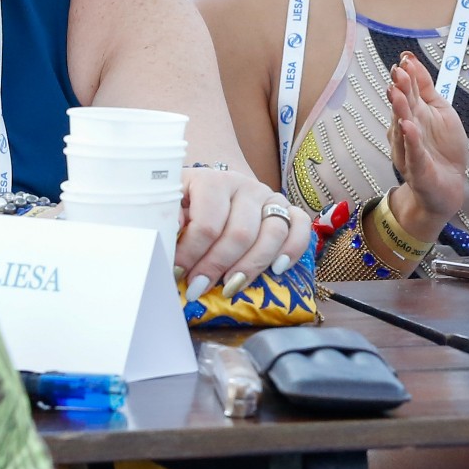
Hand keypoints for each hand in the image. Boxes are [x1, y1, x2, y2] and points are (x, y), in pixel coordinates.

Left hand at [175, 167, 313, 300]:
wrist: (210, 186)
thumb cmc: (186, 203)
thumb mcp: (169, 206)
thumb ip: (167, 219)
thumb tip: (169, 236)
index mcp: (212, 180)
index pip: (207, 222)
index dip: (191, 253)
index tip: (178, 274)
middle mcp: (244, 185)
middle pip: (240, 233)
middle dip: (217, 266)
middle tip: (198, 288)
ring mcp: (268, 196)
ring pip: (273, 232)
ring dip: (252, 266)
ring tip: (230, 287)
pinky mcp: (286, 209)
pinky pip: (300, 225)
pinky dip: (294, 248)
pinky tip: (278, 269)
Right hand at [386, 52, 468, 232]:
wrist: (448, 186)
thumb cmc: (441, 148)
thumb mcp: (440, 111)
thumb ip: (425, 88)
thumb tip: (412, 60)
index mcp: (413, 114)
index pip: (407, 91)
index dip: (406, 76)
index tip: (405, 59)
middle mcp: (406, 130)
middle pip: (402, 107)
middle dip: (400, 89)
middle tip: (398, 72)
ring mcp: (409, 149)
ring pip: (402, 128)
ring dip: (400, 111)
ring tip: (398, 94)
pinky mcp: (416, 169)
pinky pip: (413, 153)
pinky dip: (411, 140)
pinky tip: (408, 126)